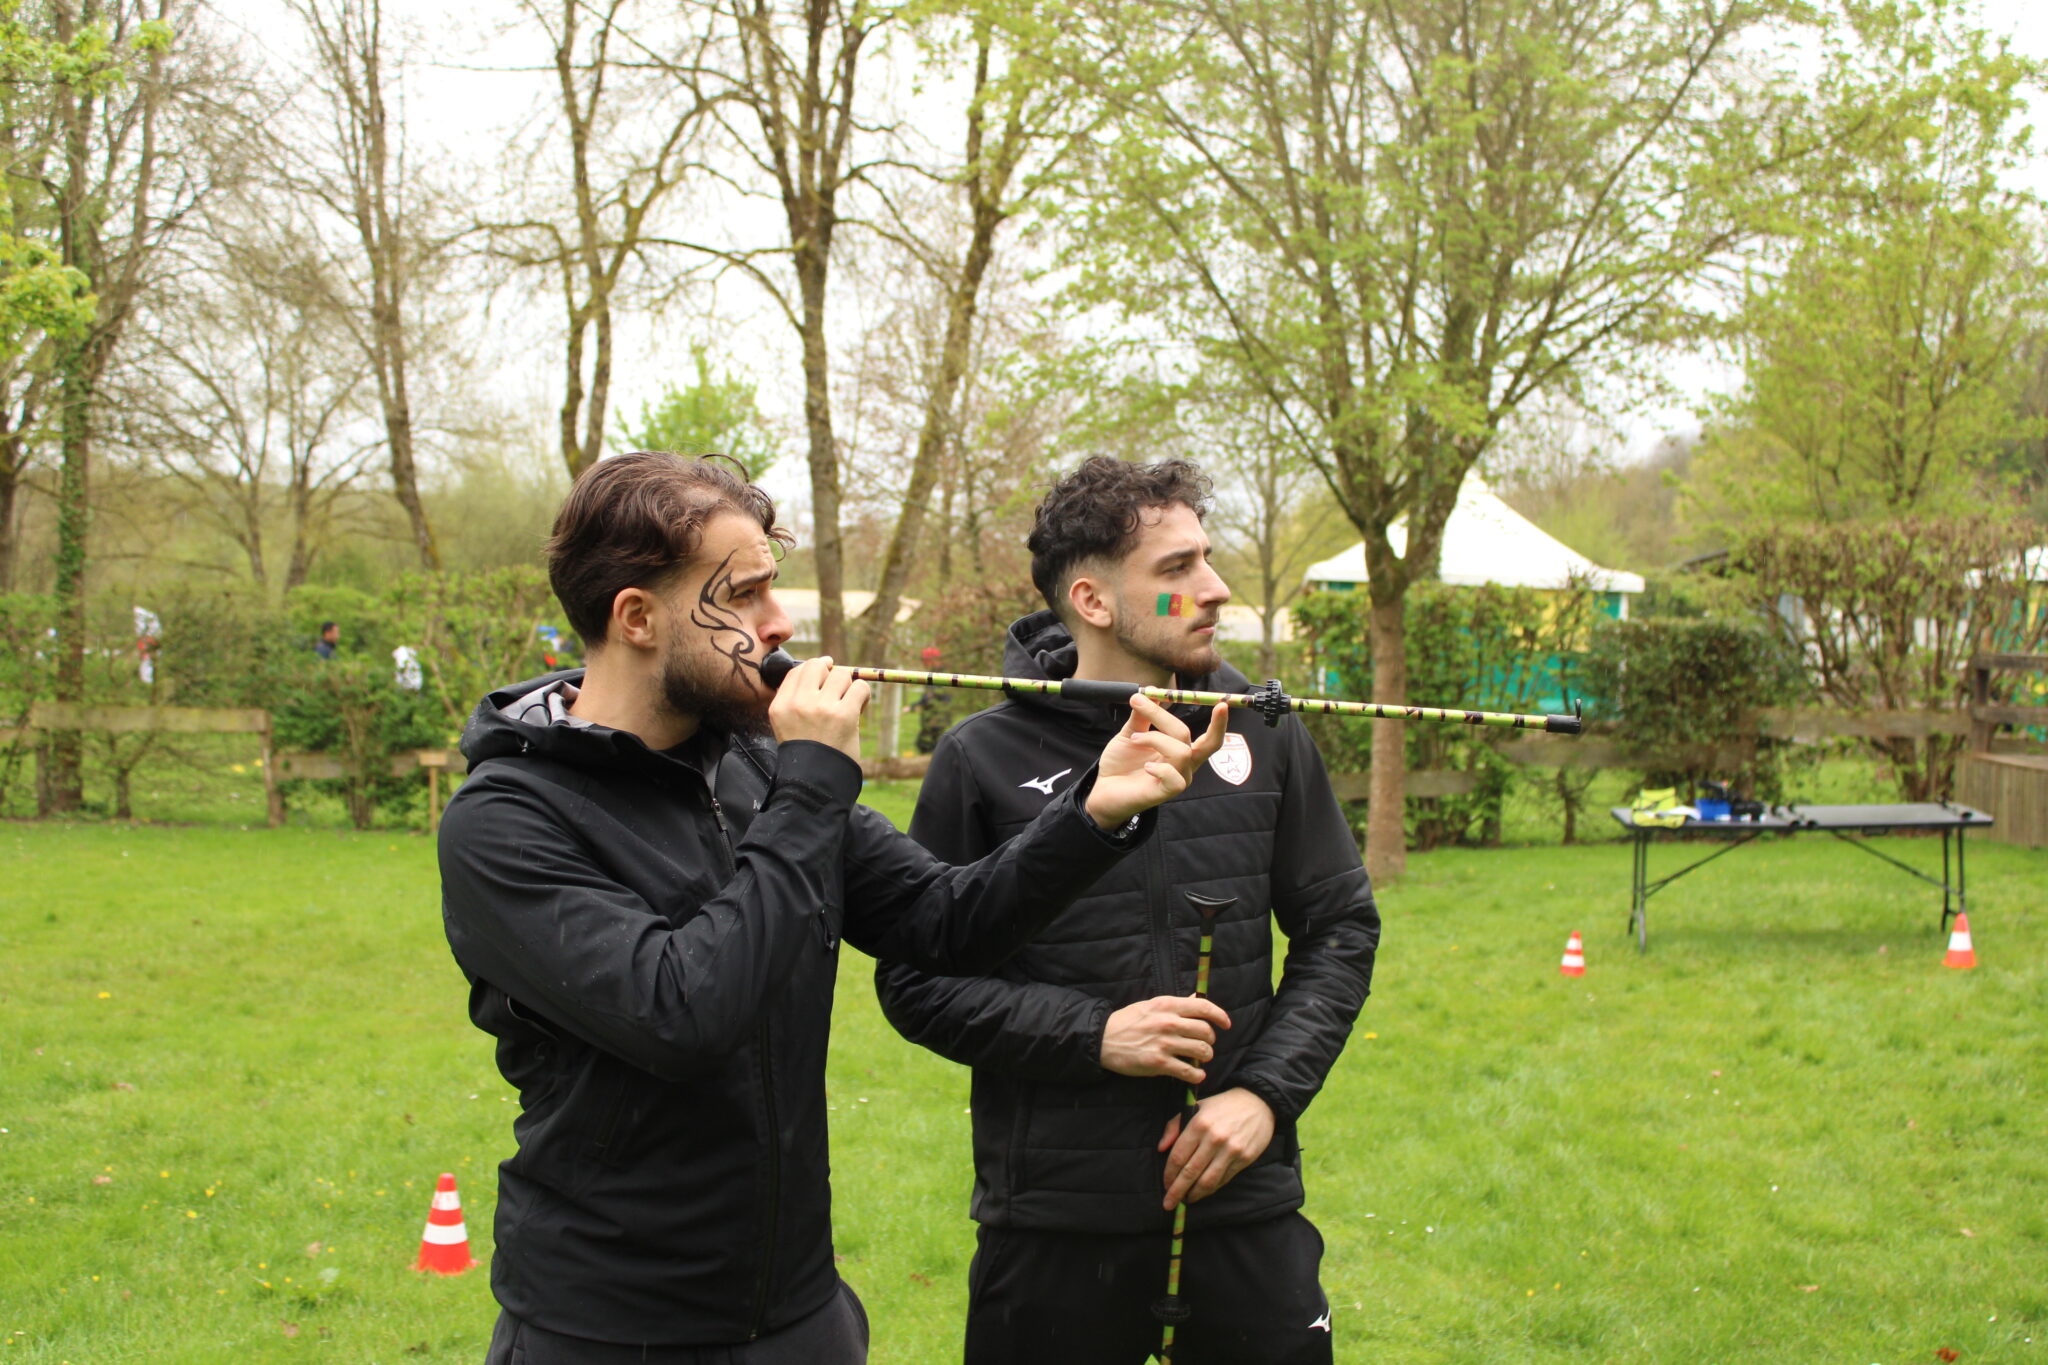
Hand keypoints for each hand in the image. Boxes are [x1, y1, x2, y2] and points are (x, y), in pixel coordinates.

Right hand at [768, 655, 869, 760]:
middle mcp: (798, 703)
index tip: (825, 681)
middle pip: (817, 665)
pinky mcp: (843, 714)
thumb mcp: (788, 726)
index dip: (815, 672)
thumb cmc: (807, 754)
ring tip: (848, 703)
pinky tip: (859, 708)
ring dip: (849, 686)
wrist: (816, 782)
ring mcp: (820, 707)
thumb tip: (824, 667)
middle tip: (838, 690)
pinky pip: (860, 687)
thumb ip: (797, 700)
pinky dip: (863, 695)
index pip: (797, 671)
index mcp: (780, 706)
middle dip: (831, 674)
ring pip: (841, 674)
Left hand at [1084, 697, 1228, 829]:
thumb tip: (1152, 690)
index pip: (1210, 738)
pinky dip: (1159, 767)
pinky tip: (1145, 767)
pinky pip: (1174, 778)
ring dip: (1155, 738)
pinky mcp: (1166, 793)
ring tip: (1134, 739)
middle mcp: (1185, 766)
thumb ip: (1143, 715)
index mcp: (1181, 751)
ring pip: (1181, 751)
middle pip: (1198, 741)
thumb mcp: (1131, 733)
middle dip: (1187, 719)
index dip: (1220, 723)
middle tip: (1165, 703)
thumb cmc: (1121, 764)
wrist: (1101, 789)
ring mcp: (1177, 780)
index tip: (1222, 703)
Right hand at [1100, 995, 1232, 1083]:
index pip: (1203, 1007)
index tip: (1226, 1024)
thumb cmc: (1128, 1021)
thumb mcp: (1152, 1005)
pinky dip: (1197, 1075)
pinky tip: (1195, 1074)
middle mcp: (1168, 1023)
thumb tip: (1197, 998)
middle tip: (1205, 1045)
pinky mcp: (1159, 1064)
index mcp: (1167, 1005)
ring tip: (1199, 1059)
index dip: (1220, 1015)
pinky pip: (1189, 1071)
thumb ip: (1176, 1004)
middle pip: (1206, 1031)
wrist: (1103, 1039)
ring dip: (1205, 1057)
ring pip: (1201, 1051)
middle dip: (1210, 1040)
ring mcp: (1164, 1044)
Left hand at [1158, 1088, 1274, 1209]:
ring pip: (1207, 1181)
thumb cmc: (1221, 1106)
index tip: (1165, 1185)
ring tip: (1186, 1200)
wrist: (1257, 1103)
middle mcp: (1214, 1138)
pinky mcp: (1244, 1158)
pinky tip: (1203, 1192)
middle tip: (1169, 1203)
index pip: (1178, 1157)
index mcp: (1198, 1124)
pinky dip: (1211, 1189)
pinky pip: (1223, 1179)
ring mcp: (1231, 1150)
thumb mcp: (1195, 1108)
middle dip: (1177, 1191)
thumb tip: (1161, 1148)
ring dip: (1194, 1194)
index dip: (1169, 1174)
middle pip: (1190, 1172)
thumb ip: (1174, 1126)